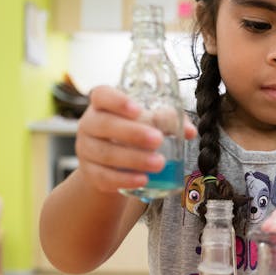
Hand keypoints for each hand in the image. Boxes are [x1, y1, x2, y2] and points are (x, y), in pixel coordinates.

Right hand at [74, 86, 196, 193]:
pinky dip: (124, 179)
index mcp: (103, 105)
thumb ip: (169, 121)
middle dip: (132, 133)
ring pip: (105, 153)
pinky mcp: (90, 173)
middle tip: (158, 140)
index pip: (101, 95)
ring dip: (134, 159)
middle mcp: (89, 124)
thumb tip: (189, 131)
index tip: (138, 110)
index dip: (117, 101)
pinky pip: (104, 176)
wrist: (111, 166)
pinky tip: (142, 180)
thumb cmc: (133, 136)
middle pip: (104, 125)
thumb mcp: (149, 122)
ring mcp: (86, 149)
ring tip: (159, 163)